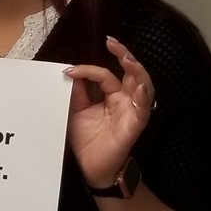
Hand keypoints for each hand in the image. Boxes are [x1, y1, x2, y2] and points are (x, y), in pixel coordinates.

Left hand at [63, 35, 155, 186]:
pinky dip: (142, 97)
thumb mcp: (75, 111)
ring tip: (128, 59)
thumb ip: (76, 92)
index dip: (88, 70)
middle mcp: (124, 101)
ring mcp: (131, 112)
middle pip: (130, 73)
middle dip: (124, 55)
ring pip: (142, 86)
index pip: (104, 75)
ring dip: (137, 71)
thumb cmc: (86, 140)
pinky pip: (142, 110)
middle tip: (112, 43)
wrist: (90, 168)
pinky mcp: (134, 126)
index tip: (69, 71)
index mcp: (111, 96)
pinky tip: (138, 86)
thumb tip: (69, 72)